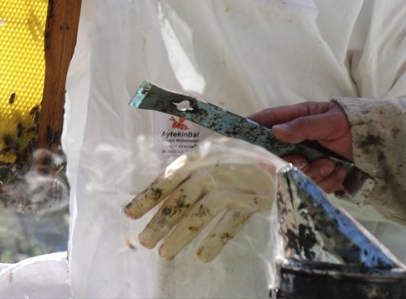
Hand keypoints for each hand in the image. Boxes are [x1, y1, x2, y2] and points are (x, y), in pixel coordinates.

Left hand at [124, 139, 278, 261]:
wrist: (275, 150)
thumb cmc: (235, 155)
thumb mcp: (209, 154)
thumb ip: (189, 171)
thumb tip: (160, 197)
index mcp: (198, 157)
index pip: (168, 179)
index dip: (148, 197)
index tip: (130, 214)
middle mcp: (212, 171)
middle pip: (181, 200)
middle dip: (160, 222)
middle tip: (144, 241)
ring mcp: (232, 186)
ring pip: (201, 214)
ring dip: (181, 235)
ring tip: (165, 253)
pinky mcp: (251, 201)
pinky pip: (231, 224)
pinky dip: (216, 240)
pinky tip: (202, 256)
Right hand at [248, 101, 351, 192]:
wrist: (379, 144)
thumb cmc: (352, 123)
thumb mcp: (329, 120)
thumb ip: (303, 125)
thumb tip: (275, 131)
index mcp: (294, 120)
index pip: (265, 121)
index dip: (250, 127)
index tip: (240, 136)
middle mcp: (295, 141)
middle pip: (276, 155)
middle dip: (291, 162)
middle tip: (305, 160)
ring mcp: (306, 159)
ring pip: (295, 174)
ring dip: (315, 172)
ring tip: (332, 164)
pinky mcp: (317, 176)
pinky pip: (313, 185)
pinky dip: (329, 181)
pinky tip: (341, 171)